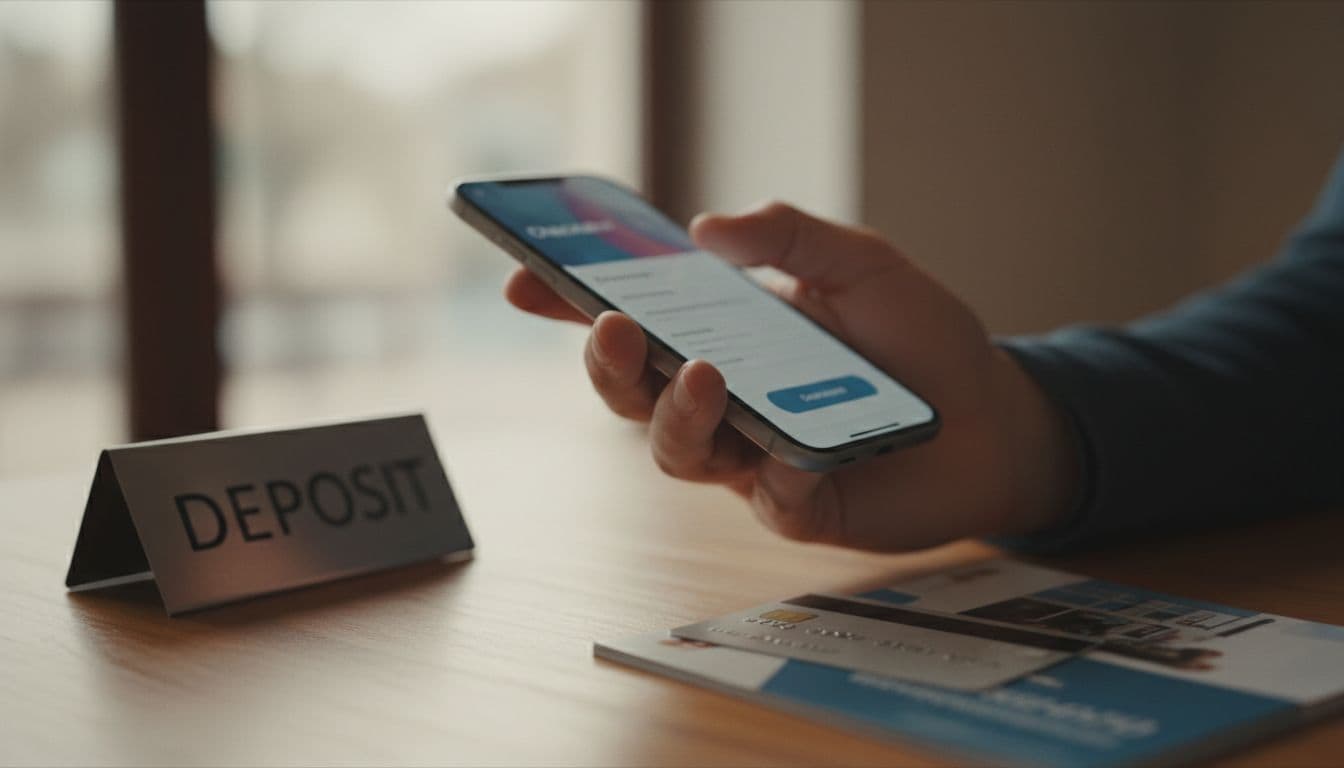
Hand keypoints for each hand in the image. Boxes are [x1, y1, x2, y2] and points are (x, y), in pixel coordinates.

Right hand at [505, 202, 1077, 550]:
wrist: (995, 420)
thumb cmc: (923, 340)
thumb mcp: (864, 264)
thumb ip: (791, 235)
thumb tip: (705, 227)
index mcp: (726, 337)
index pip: (636, 321)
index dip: (572, 305)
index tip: (524, 280)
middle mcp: (725, 400)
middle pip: (634, 395)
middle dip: (609, 365)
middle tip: (614, 327)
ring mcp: (754, 457)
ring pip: (678, 452)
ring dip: (677, 415)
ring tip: (704, 376)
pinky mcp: (799, 507)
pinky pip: (764, 498)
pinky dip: (773, 471)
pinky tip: (794, 452)